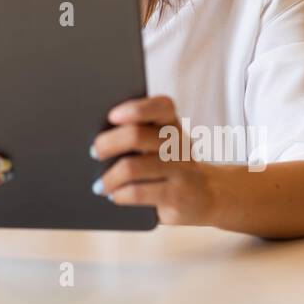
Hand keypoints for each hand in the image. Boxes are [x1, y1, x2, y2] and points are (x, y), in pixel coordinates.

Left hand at [90, 95, 217, 225]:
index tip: (111, 116)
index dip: (135, 109)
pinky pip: (137, 193)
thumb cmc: (170, 165)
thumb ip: (138, 136)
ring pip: (132, 168)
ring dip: (109, 177)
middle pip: (137, 136)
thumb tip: (96, 142)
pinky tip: (114, 196)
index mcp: (172, 125)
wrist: (209, 196)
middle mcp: (179, 144)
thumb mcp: (161, 146)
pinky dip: (119, 194)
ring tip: (99, 185)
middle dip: (108, 143)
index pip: (161, 106)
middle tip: (94, 152)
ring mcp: (181, 171)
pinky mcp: (177, 197)